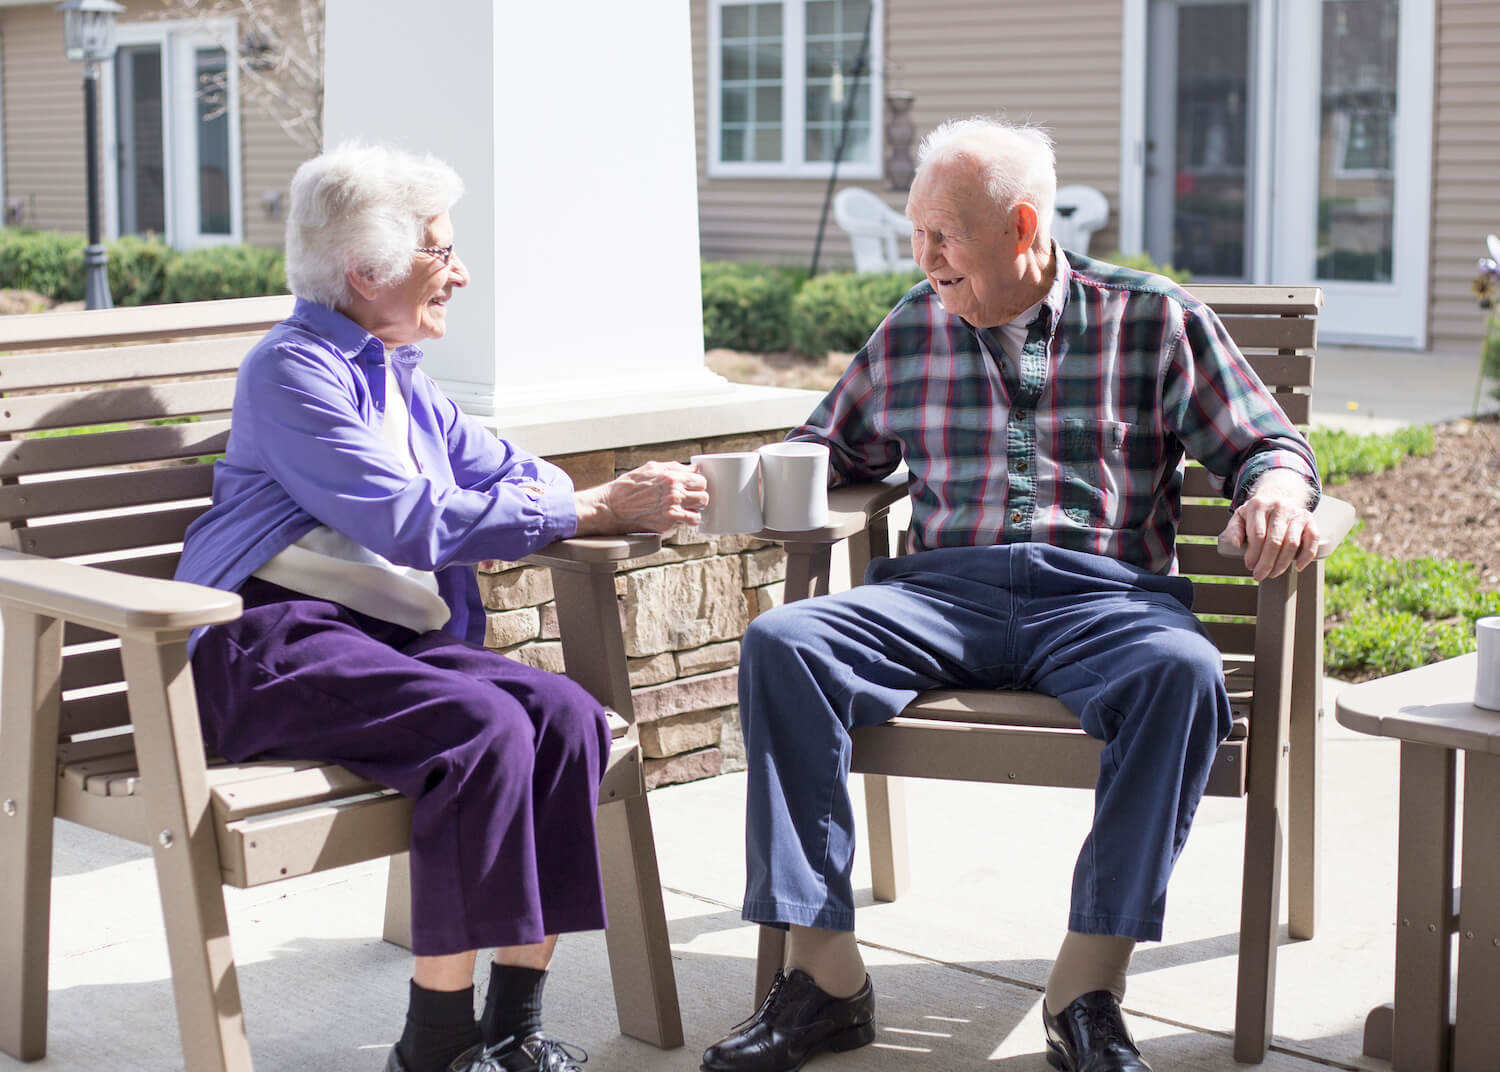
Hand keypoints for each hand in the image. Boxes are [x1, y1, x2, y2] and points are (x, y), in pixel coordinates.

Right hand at [573, 461, 708, 535]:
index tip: (693, 486)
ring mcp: (672, 511)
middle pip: (704, 496)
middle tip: (691, 498)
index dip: (698, 483)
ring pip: (699, 512)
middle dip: (699, 497)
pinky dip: (686, 522)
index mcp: (671, 477)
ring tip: (686, 509)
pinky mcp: (668, 525)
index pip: (700, 480)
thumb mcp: (650, 468)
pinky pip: (688, 524)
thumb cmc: (627, 487)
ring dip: (694, 511)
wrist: (611, 507)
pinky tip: (679, 518)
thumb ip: (673, 467)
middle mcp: (674, 494)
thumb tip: (691, 469)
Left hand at [1219, 470, 1319, 580]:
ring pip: (1292, 543)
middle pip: (1274, 541)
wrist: (1278, 496)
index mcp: (1259, 505)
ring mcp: (1296, 513)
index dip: (1253, 554)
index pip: (1257, 534)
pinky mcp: (1309, 519)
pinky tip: (1298, 566)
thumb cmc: (1256, 513)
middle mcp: (1279, 507)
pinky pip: (1313, 539)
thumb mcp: (1240, 517)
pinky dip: (1307, 555)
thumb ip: (1234, 530)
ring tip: (1273, 573)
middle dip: (1266, 562)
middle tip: (1260, 575)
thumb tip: (1236, 544)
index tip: (1249, 565)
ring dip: (1282, 563)